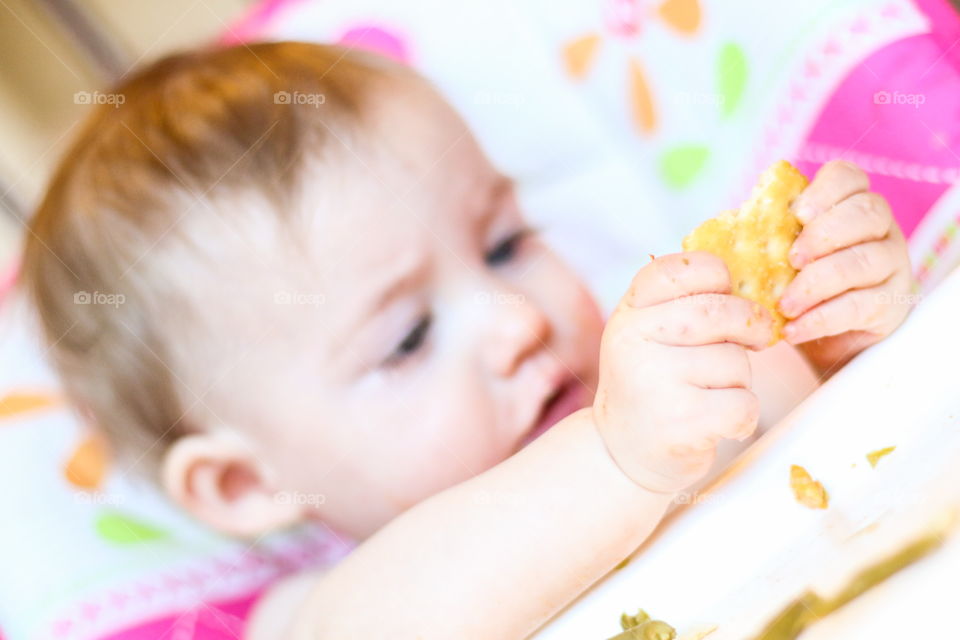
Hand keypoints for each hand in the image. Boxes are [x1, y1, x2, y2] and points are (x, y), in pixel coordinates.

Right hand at [592, 252, 772, 493]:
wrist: (623, 451)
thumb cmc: (653, 383)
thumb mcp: (650, 334)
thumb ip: (684, 303)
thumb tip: (755, 279)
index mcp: (628, 313)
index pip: (680, 270)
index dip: (717, 275)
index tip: (726, 293)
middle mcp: (632, 341)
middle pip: (718, 312)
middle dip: (750, 325)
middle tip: (756, 339)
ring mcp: (654, 381)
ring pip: (735, 361)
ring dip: (740, 380)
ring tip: (712, 394)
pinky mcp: (680, 422)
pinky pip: (743, 403)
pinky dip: (743, 416)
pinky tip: (719, 423)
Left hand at [778, 161, 913, 374]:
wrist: (821, 335)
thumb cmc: (793, 281)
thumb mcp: (777, 253)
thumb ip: (763, 234)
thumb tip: (724, 227)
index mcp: (848, 203)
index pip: (850, 178)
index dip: (826, 189)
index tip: (797, 213)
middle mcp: (879, 228)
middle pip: (867, 213)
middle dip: (824, 234)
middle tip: (790, 259)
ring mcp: (891, 265)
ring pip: (864, 262)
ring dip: (818, 283)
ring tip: (784, 304)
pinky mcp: (891, 305)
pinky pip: (861, 306)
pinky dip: (822, 318)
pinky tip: (794, 329)